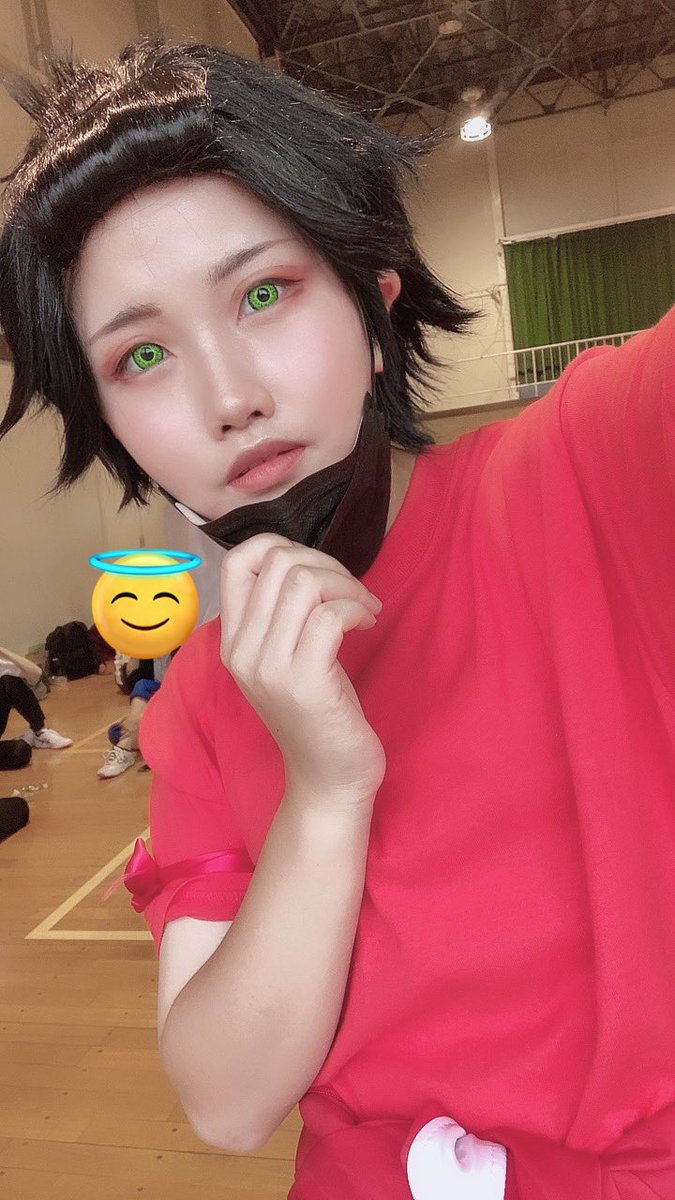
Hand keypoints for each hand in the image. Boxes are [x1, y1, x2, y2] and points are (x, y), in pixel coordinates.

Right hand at [219, 533, 385, 806]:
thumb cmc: (318, 712)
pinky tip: (367, 625)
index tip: (317, 572)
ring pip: (303, 582)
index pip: (236, 561)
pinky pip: (330, 614)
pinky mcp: (304, 682)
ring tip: (365, 609)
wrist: (327, 779)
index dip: (282, 546)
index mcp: (232, 640)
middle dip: (328, 565)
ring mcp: (269, 667)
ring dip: (347, 585)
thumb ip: (282, 612)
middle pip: (278, 562)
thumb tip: (306, 560)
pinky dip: (357, 607)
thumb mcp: (287, 655)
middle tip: (353, 593)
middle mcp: (241, 651)